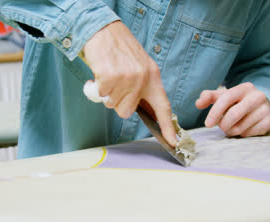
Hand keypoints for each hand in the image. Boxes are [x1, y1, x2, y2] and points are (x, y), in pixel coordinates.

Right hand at [82, 21, 176, 145]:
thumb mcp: (140, 66)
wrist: (103, 30)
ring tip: (109, 75)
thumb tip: (142, 109)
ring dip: (107, 93)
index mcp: (153, 77)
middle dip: (118, 103)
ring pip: (112, 104)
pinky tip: (100, 72)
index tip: (173, 142)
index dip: (167, 126)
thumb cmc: (120, 49)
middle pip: (127, 111)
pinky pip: (100, 95)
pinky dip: (96, 86)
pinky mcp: (109, 78)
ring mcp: (126, 79)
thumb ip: (143, 86)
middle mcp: (142, 79)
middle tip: (116, 85)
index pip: (163, 106)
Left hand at [195, 82, 269, 136]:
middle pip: (234, 115)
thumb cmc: (238, 101)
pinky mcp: (268, 123)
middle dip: (223, 124)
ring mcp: (264, 110)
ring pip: (240, 128)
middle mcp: (257, 97)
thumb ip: (209, 97)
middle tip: (220, 127)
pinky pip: (247, 134)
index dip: (215, 112)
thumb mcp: (224, 95)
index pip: (226, 98)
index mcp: (244, 88)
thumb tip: (198, 103)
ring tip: (231, 126)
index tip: (207, 124)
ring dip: (230, 131)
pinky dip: (240, 134)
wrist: (262, 105)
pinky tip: (242, 127)